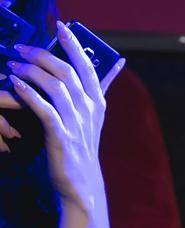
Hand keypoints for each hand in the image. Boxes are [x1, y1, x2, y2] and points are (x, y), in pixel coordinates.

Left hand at [1, 23, 125, 210]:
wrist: (82, 186)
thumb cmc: (81, 148)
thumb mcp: (91, 118)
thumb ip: (95, 91)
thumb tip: (114, 64)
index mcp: (98, 104)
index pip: (89, 67)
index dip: (75, 44)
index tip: (61, 26)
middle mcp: (90, 111)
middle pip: (68, 72)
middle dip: (43, 54)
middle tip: (21, 47)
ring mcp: (77, 125)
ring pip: (57, 87)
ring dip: (32, 71)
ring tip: (14, 64)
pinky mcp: (62, 138)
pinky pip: (45, 110)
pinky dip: (29, 94)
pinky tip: (16, 83)